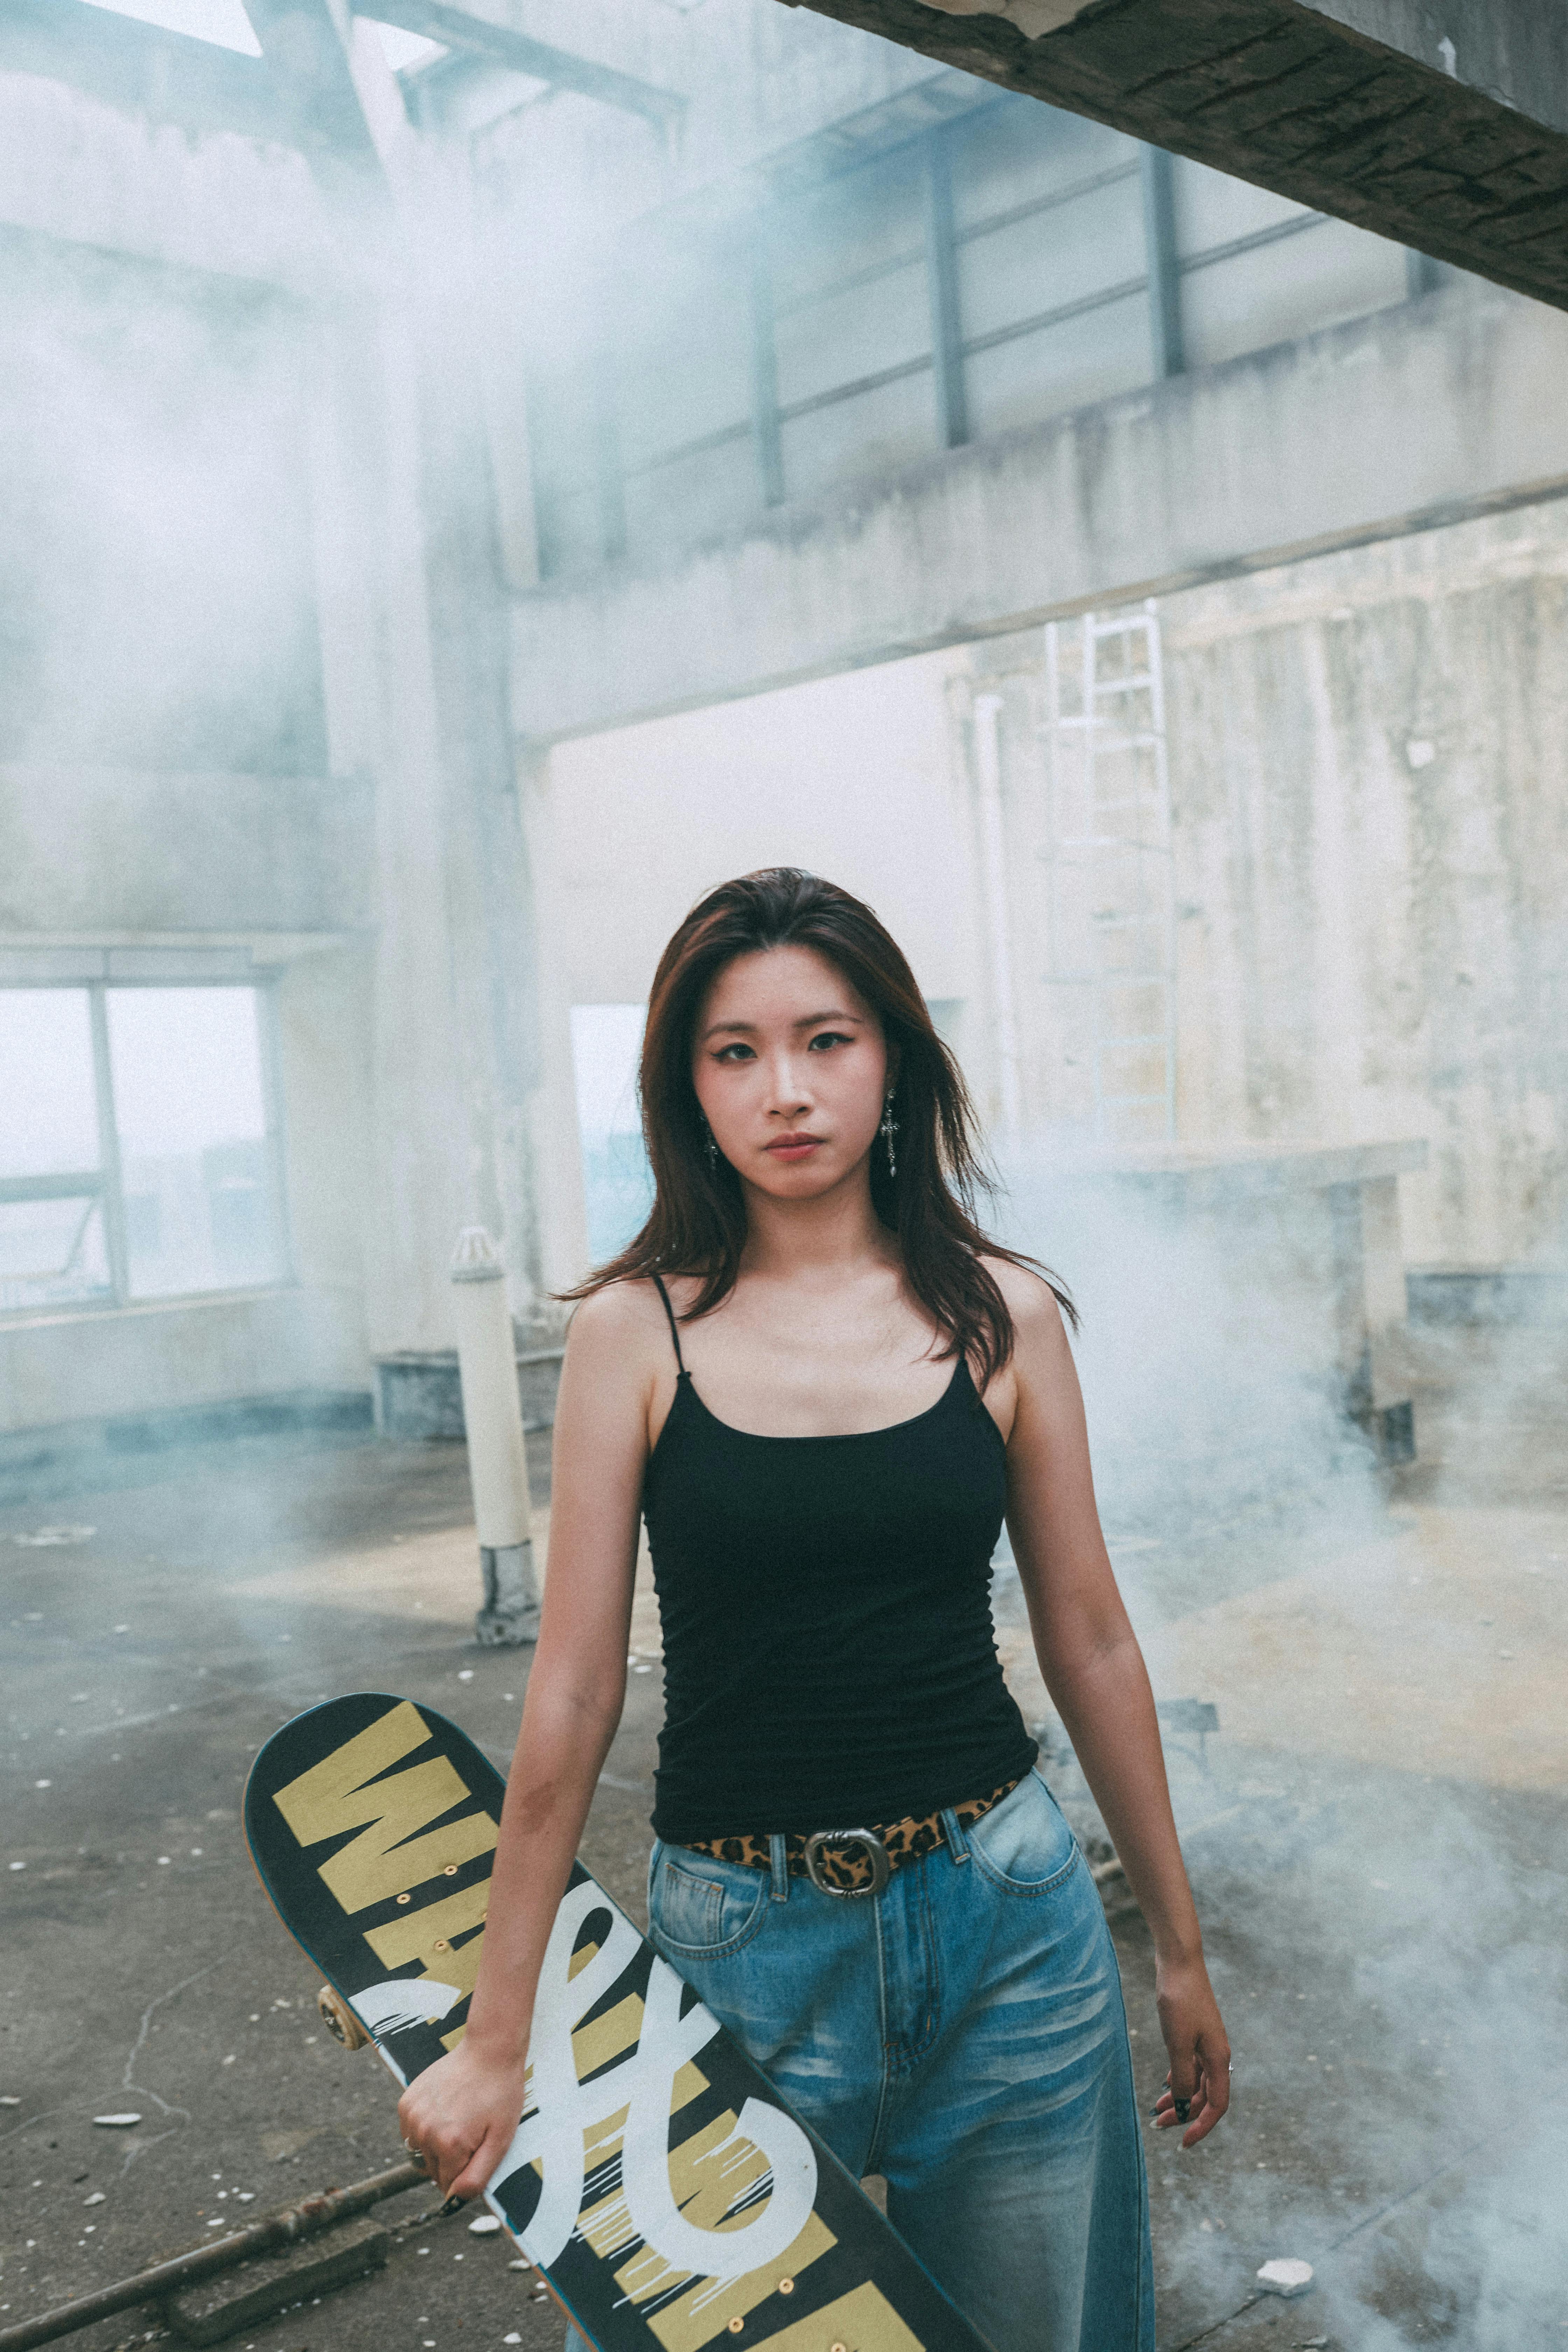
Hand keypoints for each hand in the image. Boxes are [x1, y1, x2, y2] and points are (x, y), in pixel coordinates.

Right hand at [397, 2038, 530, 2201]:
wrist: (488, 2051)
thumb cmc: (500, 2094)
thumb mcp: (501, 2140)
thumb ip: (477, 2176)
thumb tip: (454, 2200)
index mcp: (449, 2144)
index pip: (448, 2185)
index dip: (465, 2175)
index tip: (477, 2155)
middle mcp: (425, 2132)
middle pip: (434, 2170)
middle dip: (452, 2161)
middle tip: (472, 2134)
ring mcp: (412, 2115)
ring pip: (421, 2152)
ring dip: (437, 2146)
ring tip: (459, 2121)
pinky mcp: (406, 2102)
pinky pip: (411, 2132)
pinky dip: (426, 2129)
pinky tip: (445, 2111)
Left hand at [1152, 1955, 1230, 2148]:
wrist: (1179, 1961)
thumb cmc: (1179, 2000)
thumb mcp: (1178, 2042)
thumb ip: (1183, 2077)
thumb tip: (1184, 2105)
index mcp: (1218, 2059)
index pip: (1217, 2105)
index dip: (1202, 2126)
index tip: (1184, 2143)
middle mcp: (1216, 2054)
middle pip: (1205, 2096)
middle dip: (1184, 2114)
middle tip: (1158, 2125)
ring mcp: (1206, 2043)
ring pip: (1196, 2081)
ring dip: (1179, 2097)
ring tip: (1156, 2110)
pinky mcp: (1194, 2032)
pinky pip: (1190, 2065)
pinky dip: (1179, 2078)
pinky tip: (1166, 2085)